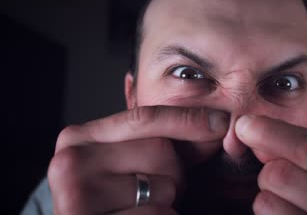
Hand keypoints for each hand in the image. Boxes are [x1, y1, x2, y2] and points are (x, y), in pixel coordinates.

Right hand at [48, 106, 228, 214]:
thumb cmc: (116, 198)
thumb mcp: (133, 162)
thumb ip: (166, 141)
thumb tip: (217, 125)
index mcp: (77, 139)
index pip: (143, 118)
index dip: (187, 119)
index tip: (221, 122)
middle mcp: (68, 164)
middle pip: (159, 150)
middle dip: (175, 172)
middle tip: (159, 188)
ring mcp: (75, 198)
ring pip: (163, 187)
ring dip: (169, 200)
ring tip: (147, 206)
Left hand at [235, 115, 306, 214]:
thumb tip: (259, 132)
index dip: (272, 133)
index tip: (247, 125)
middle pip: (283, 174)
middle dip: (269, 169)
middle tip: (277, 176)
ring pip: (267, 201)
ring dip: (266, 197)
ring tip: (288, 203)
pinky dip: (268, 214)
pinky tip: (287, 214)